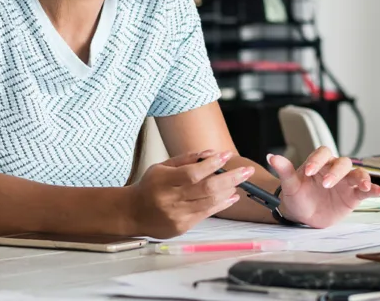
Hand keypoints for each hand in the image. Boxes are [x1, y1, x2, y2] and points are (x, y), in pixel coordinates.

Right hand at [122, 150, 252, 237]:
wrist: (132, 213)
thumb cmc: (150, 186)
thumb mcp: (162, 166)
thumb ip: (186, 159)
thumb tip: (211, 153)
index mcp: (163, 181)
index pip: (192, 173)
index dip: (211, 164)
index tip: (226, 155)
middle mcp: (170, 199)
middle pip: (205, 189)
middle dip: (230, 178)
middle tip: (247, 171)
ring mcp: (177, 215)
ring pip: (209, 202)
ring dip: (228, 190)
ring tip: (241, 181)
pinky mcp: (182, 226)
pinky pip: (207, 214)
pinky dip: (221, 204)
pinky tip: (231, 196)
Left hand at [266, 147, 379, 228]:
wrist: (303, 215)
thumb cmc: (297, 196)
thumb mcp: (290, 186)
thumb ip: (284, 170)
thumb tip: (272, 157)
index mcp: (318, 163)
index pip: (321, 154)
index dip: (317, 160)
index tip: (309, 172)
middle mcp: (334, 170)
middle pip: (342, 163)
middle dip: (336, 172)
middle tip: (326, 184)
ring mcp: (345, 182)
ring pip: (357, 174)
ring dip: (361, 179)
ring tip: (362, 186)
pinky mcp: (353, 196)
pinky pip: (365, 191)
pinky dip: (373, 190)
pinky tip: (379, 192)